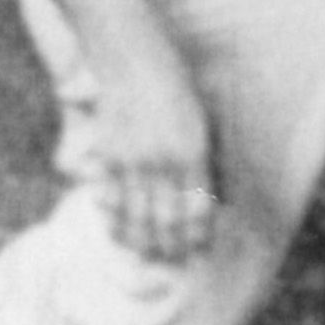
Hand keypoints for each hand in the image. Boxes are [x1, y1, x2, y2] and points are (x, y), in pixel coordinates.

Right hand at [88, 41, 220, 264]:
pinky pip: (109, 198)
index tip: (198, 252)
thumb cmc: (177, 89)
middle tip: (172, 262)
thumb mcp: (203, 123)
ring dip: (142, 240)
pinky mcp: (107, 156)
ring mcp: (132, 161)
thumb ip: (207, 161)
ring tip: (147, 256)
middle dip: (170, 246)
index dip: (196, 235)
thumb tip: (218, 197)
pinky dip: (113, 219)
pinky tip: (118, 233)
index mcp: (193, 153)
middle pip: (165, 219)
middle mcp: (163, 162)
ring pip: (136, 215)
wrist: (134, 62)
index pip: (197, 209)